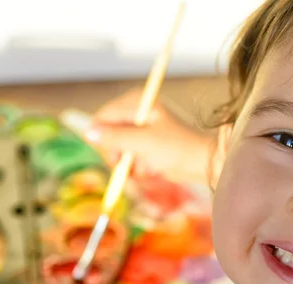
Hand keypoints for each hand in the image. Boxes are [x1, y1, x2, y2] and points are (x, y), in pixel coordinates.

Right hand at [85, 88, 212, 183]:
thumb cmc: (177, 149)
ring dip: (128, 164)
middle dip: (118, 154)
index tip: (112, 156)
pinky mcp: (148, 146)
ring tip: (143, 170)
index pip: (104, 117)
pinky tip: (150, 171)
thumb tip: (87, 133)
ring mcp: (143, 130)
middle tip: (128, 166)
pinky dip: (137, 167)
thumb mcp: (143, 143)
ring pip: (119, 149)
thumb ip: (114, 137)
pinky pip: (130, 157)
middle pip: (109, 134)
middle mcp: (139, 113)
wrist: (204, 164)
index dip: (103, 138)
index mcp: (139, 103)